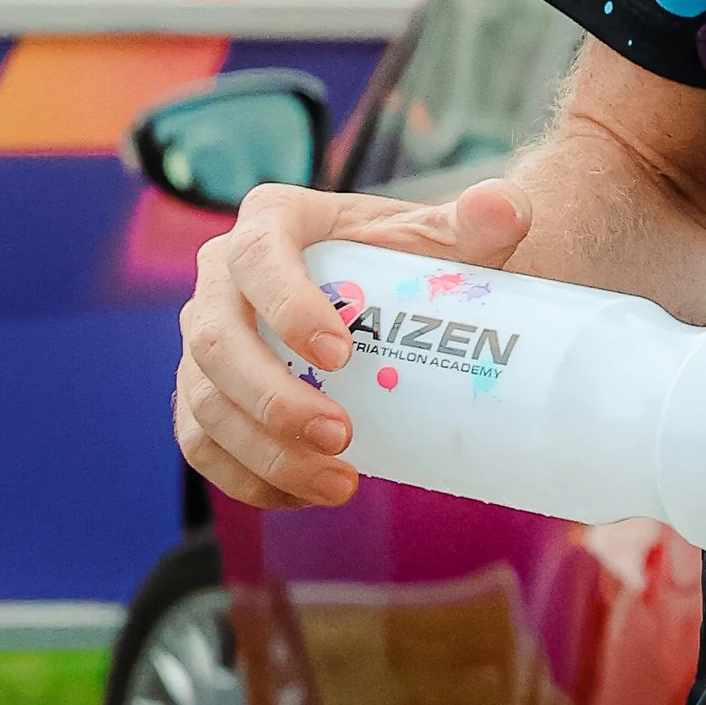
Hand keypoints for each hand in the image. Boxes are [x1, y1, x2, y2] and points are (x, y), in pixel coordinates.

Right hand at [173, 177, 530, 510]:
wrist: (388, 297)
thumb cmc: (410, 260)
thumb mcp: (444, 235)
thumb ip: (484, 216)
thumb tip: (506, 210)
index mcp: (271, 220)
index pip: (258, 255)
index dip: (285, 306)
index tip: (341, 355)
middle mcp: (219, 276)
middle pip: (214, 338)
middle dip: (270, 398)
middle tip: (339, 437)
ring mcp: (203, 338)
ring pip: (203, 400)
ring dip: (262, 450)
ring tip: (337, 482)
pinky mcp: (201, 393)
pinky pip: (199, 442)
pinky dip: (243, 477)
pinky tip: (303, 494)